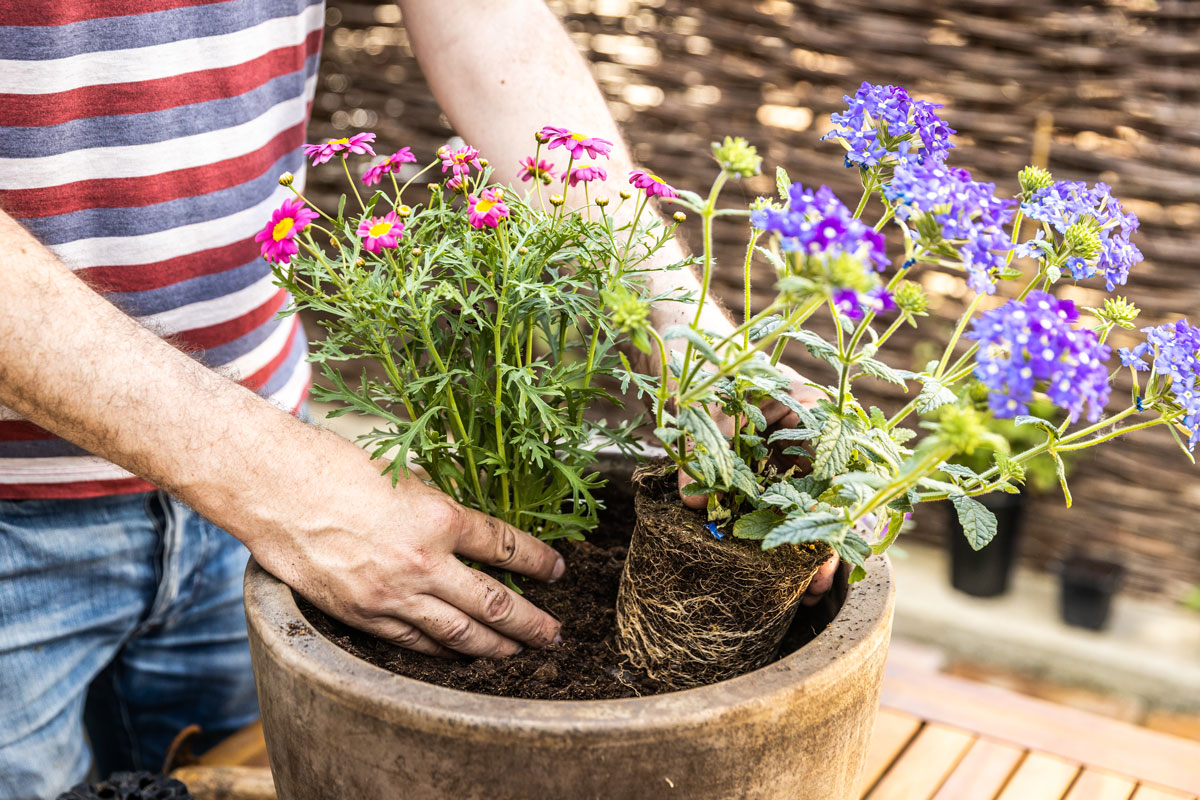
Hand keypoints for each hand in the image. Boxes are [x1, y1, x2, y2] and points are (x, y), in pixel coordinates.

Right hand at [248, 433, 563, 658]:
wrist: (276, 490)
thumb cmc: (336, 468)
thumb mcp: (406, 474)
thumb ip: (441, 505)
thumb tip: (473, 527)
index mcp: (440, 517)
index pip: (507, 547)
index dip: (539, 562)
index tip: (557, 571)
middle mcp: (423, 562)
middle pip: (495, 604)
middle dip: (532, 623)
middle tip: (554, 635)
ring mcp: (393, 594)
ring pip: (459, 634)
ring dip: (496, 647)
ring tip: (519, 653)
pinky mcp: (363, 615)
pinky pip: (414, 642)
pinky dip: (443, 652)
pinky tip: (461, 657)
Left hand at [675, 363, 838, 604]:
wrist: (686, 343)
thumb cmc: (708, 361)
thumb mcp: (708, 402)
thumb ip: (705, 449)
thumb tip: (693, 501)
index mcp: (810, 407)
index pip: (836, 464)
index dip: (836, 507)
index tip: (829, 544)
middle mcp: (808, 432)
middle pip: (829, 492)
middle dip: (828, 539)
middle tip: (818, 583)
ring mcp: (788, 452)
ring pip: (807, 504)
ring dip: (809, 545)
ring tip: (809, 591)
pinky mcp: (765, 467)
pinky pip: (777, 503)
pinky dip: (778, 532)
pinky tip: (783, 569)